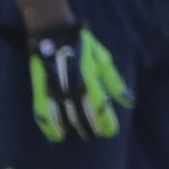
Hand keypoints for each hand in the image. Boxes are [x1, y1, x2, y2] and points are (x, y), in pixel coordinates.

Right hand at [27, 21, 130, 141]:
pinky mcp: (40, 92)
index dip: (106, 124)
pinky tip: (58, 135)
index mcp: (89, 80)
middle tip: (97, 133)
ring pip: (65, 120)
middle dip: (92, 129)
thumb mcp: (103, 59)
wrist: (53, 34)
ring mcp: (54, 91)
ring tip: (82, 134)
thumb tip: (128, 101)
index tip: (110, 130)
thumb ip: (114, 82)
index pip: (100, 109)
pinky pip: (43, 116)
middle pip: (83, 118)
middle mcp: (72, 89)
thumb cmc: (82, 46)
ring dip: (74, 130)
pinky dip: (50, 129)